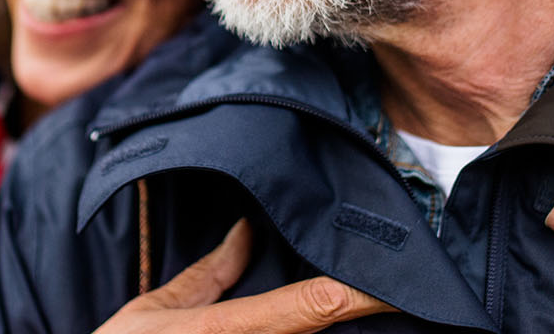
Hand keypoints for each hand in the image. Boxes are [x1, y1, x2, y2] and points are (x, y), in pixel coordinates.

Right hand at [92, 219, 394, 333]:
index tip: (403, 278)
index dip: (361, 294)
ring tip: (377, 290)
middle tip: (402, 277)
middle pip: (322, 331)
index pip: (309, 308)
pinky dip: (309, 329)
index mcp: (224, 332)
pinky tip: (333, 310)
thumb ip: (206, 275)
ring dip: (338, 320)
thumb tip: (246, 231)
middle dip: (362, 305)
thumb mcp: (151, 313)